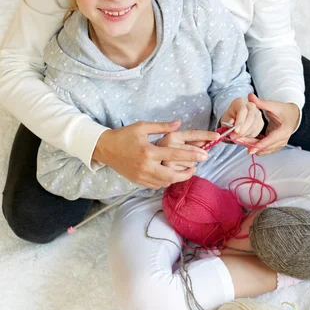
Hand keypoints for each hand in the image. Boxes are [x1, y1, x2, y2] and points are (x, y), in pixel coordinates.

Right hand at [93, 120, 216, 188]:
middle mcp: (146, 166)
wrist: (105, 148)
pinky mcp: (138, 181)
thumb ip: (162, 126)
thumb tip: (179, 123)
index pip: (174, 155)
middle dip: (187, 173)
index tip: (204, 155)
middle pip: (172, 175)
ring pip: (165, 183)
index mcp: (149, 151)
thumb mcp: (142, 126)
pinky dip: (165, 182)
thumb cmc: (124, 135)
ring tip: (186, 171)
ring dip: (177, 178)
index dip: (191, 155)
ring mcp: (141, 176)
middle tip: (196, 167)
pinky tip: (170, 175)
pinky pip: (156, 185)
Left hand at [220, 96, 263, 140]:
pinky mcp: (261, 122)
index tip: (236, 131)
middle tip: (235, 136)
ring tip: (237, 137)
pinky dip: (249, 136)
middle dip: (243, 129)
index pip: (243, 110)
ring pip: (254, 125)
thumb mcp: (225, 119)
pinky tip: (243, 136)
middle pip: (250, 118)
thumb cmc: (230, 118)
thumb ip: (227, 121)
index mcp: (240, 102)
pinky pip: (257, 131)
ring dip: (245, 134)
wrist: (235, 119)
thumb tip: (232, 123)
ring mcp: (258, 114)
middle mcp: (251, 106)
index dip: (240, 121)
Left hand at [241, 93, 299, 155]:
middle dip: (251, 145)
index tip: (249, 149)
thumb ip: (261, 102)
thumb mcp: (273, 105)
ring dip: (252, 146)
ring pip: (264, 150)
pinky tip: (247, 142)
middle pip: (265, 147)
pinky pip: (265, 150)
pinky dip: (256, 147)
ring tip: (240, 140)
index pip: (270, 140)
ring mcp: (280, 144)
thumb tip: (250, 96)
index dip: (259, 145)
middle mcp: (282, 140)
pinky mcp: (276, 146)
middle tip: (237, 140)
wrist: (292, 115)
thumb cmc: (283, 110)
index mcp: (283, 131)